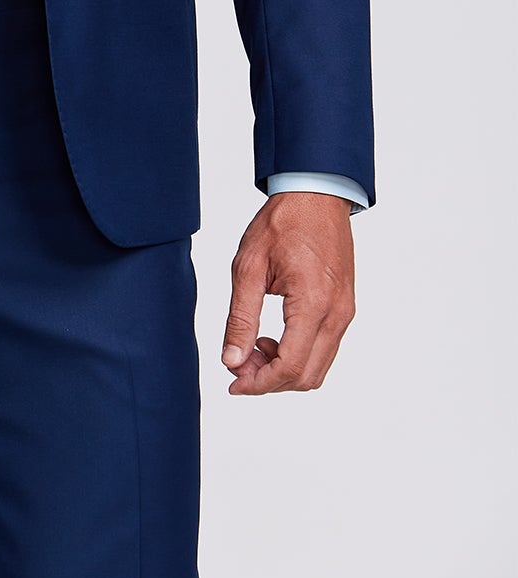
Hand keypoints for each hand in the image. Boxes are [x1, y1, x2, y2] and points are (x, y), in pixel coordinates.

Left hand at [221, 191, 355, 394]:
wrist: (316, 195)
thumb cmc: (282, 222)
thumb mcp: (248, 266)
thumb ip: (240, 317)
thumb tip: (231, 360)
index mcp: (312, 303)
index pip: (290, 367)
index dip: (259, 383)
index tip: (233, 382)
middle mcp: (337, 314)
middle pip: (307, 377)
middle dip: (270, 381)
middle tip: (238, 364)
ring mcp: (345, 313)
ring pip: (318, 368)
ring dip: (284, 370)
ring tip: (253, 346)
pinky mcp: (345, 308)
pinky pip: (325, 349)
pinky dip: (298, 355)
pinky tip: (273, 337)